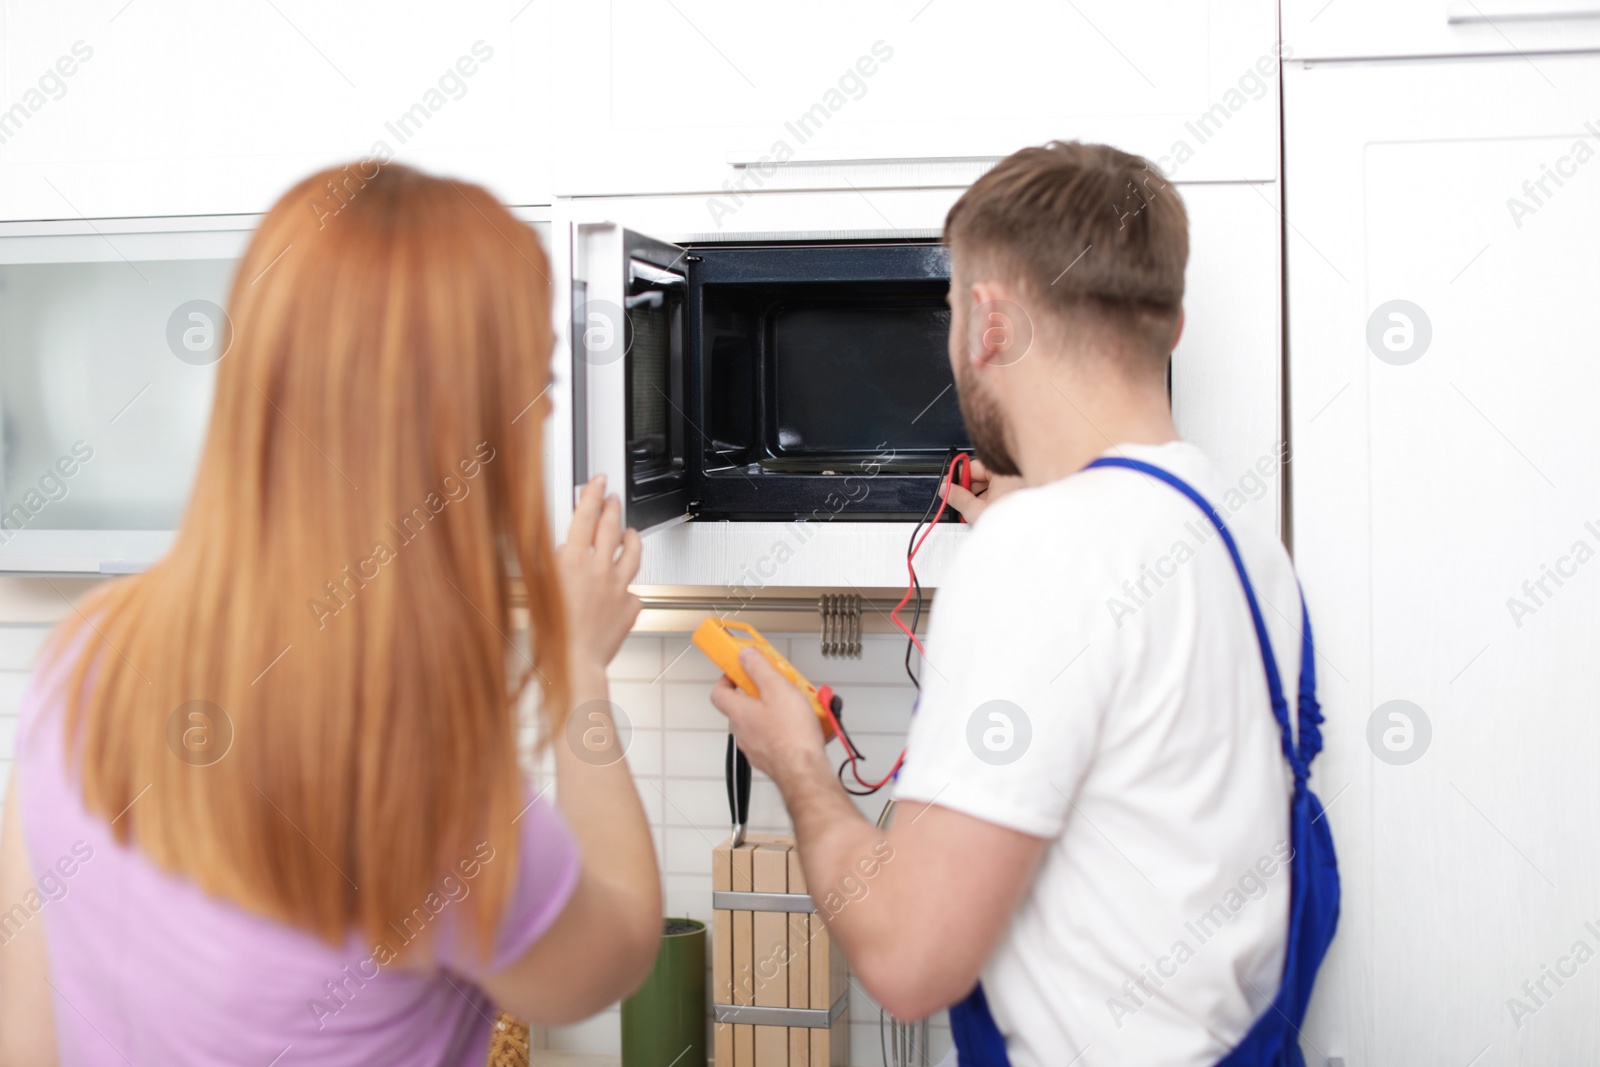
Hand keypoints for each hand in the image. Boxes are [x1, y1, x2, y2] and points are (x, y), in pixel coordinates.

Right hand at [557, 475, 642, 674]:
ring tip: (630, 531)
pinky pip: (633, 588)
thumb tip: (555, 550)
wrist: (574, 661)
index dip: (591, 495)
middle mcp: (598, 569)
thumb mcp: (537, 590)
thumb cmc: (552, 633)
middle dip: (612, 508)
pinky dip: (628, 584)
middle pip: (610, 528)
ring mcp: (618, 585)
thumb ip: (547, 566)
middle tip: (612, 498)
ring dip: (631, 537)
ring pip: (631, 553)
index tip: (597, 482)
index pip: (585, 517)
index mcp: (572, 561)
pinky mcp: (631, 605)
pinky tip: (625, 584)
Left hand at [710, 648, 828, 786]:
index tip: (740, 670)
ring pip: (762, 722)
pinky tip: (807, 724)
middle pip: (744, 706)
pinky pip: (776, 737)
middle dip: (763, 693)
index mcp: (739, 712)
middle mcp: (743, 731)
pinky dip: (788, 729)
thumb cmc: (791, 735)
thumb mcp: (777, 688)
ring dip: (778, 711)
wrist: (804, 771)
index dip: (727, 679)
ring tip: (801, 705)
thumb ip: (759, 669)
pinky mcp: (771, 758)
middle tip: (780, 685)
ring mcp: (756, 747)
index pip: (719, 692)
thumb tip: (745, 656)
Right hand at [944, 459, 1022, 523]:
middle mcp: (1012, 478)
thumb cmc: (1009, 525)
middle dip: (967, 489)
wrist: (1025, 540)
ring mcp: (1016, 489)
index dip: (959, 475)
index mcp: (1003, 475)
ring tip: (969, 511)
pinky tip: (981, 513)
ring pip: (990, 487)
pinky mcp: (1018, 500)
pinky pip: (998, 495)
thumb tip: (946, 489)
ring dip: (977, 497)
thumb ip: (958, 497)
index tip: (949, 484)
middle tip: (956, 499)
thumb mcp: (975, 511)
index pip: (975, 466)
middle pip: (982, 477)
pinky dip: (988, 502)